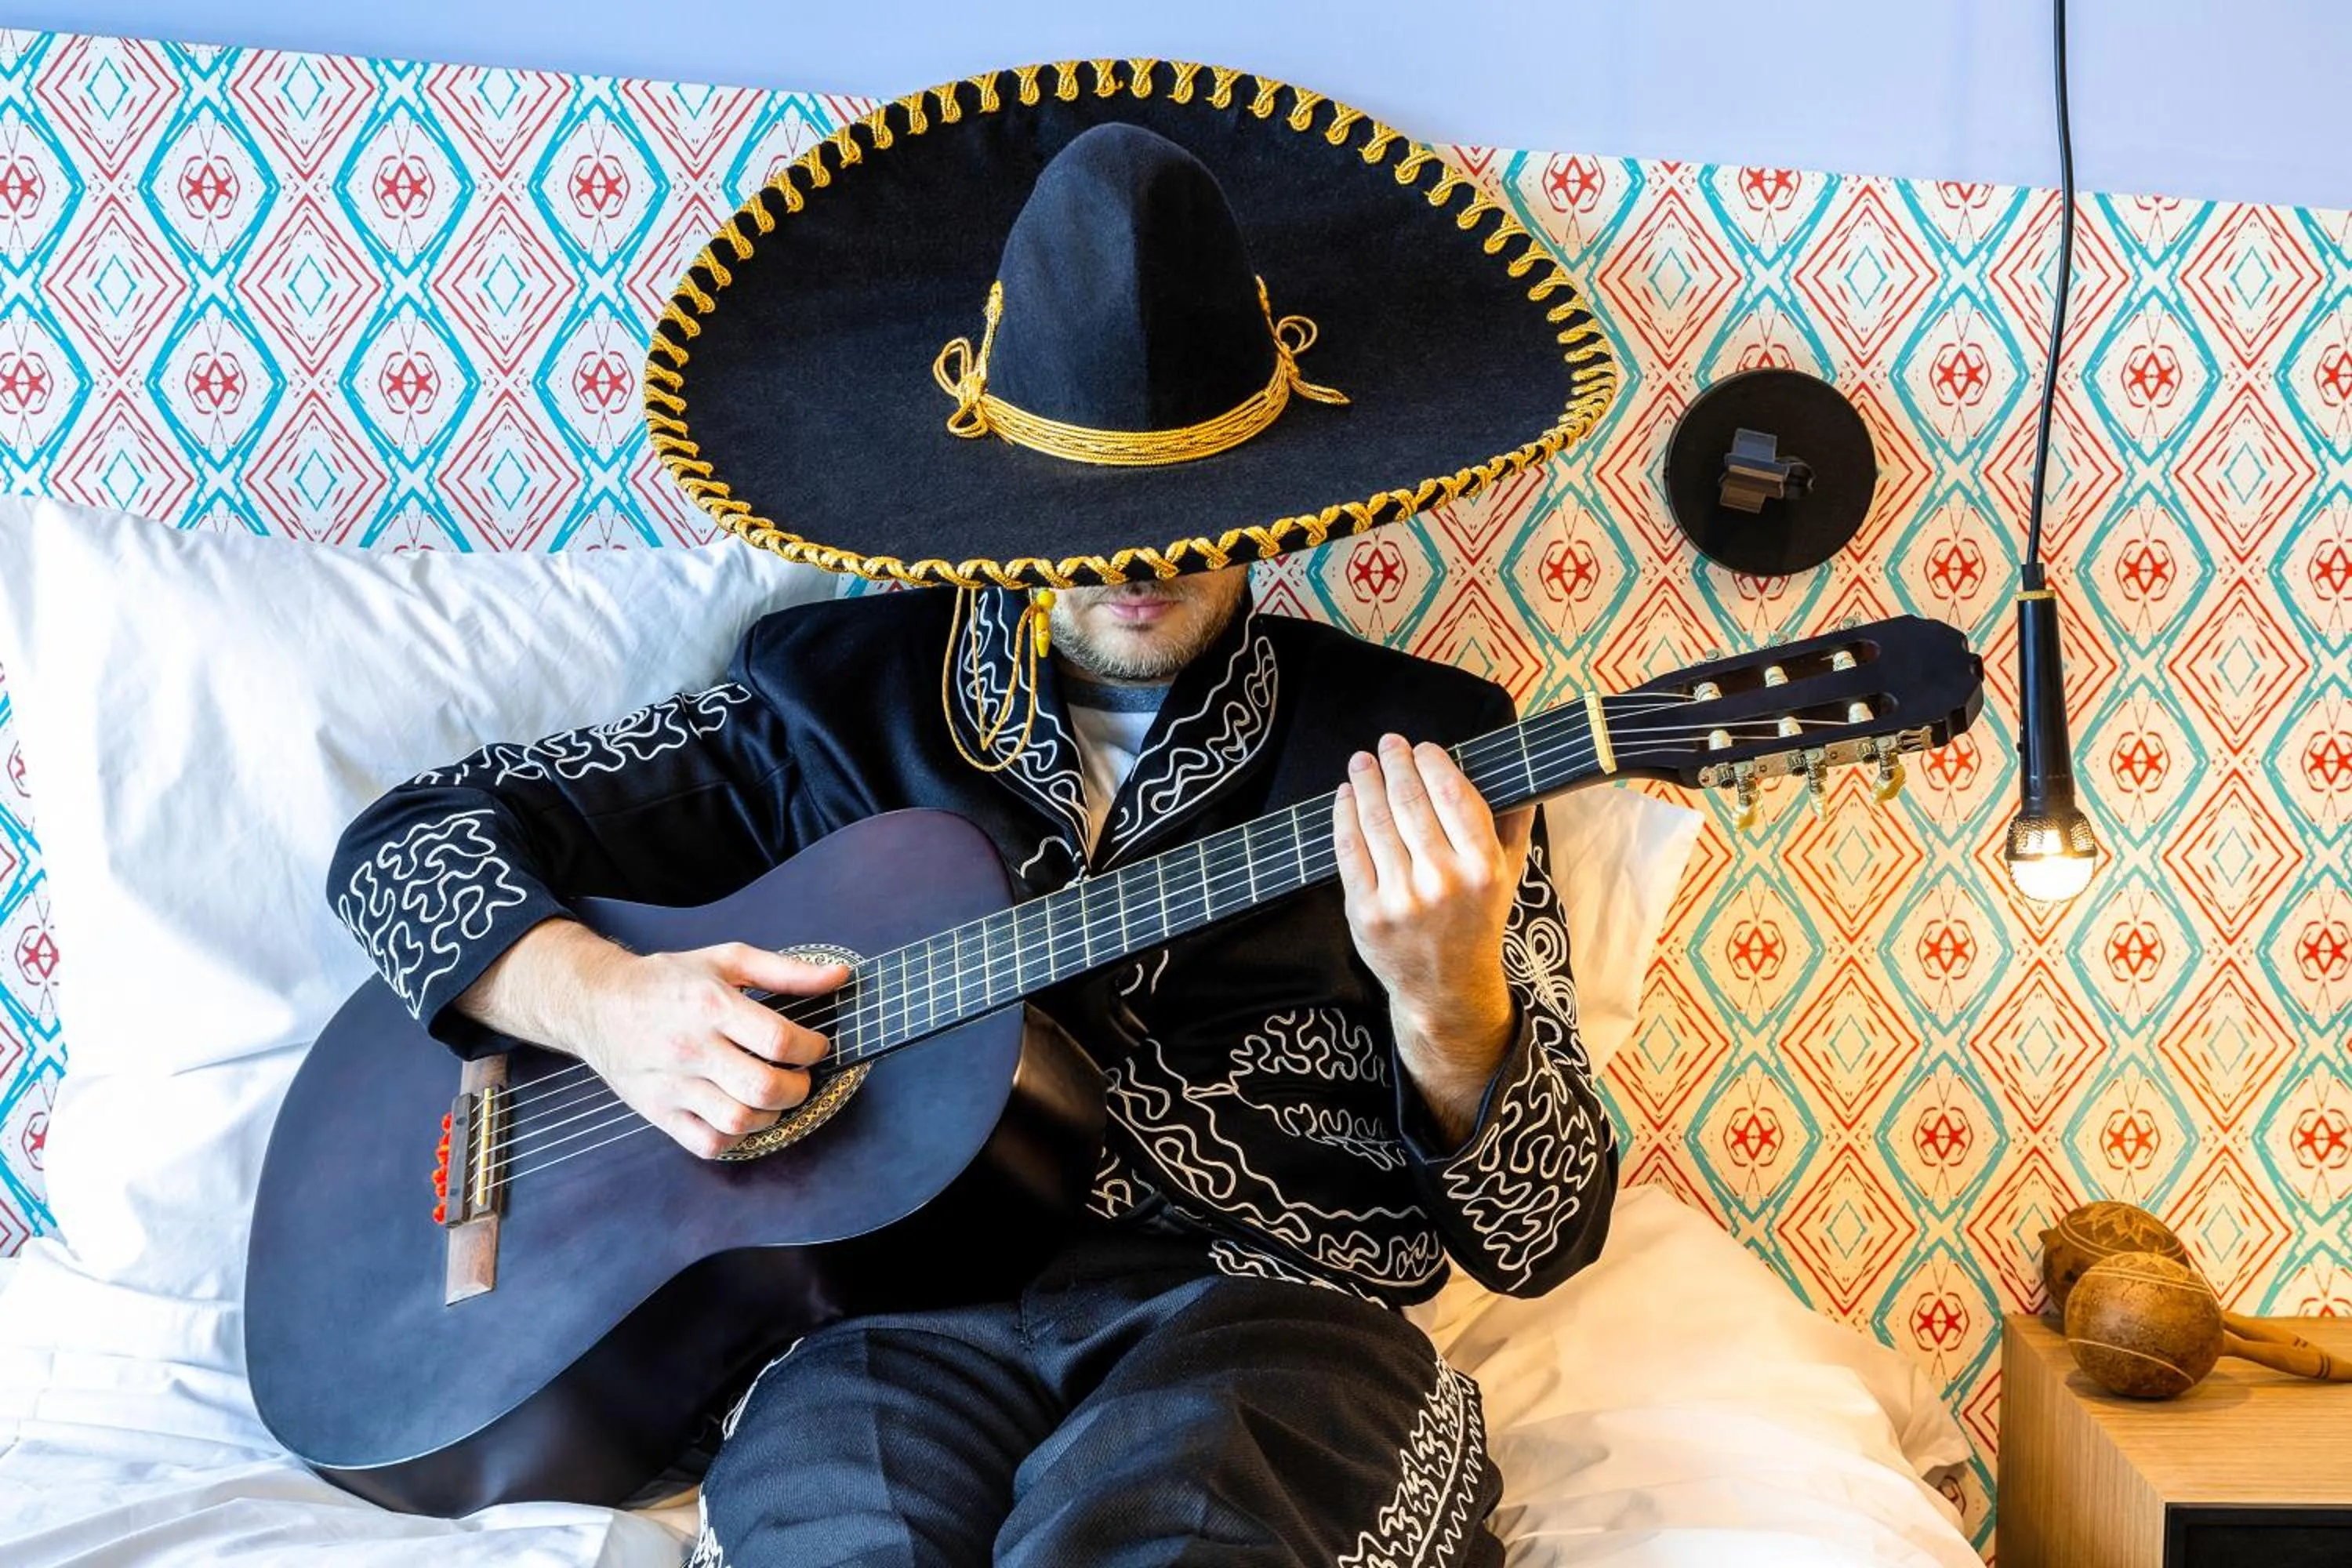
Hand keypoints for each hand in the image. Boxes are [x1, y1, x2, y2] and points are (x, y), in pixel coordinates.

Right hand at [456, 920, 848, 1158]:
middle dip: (799, 1088)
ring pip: (739, 1120)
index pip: (779, 1041)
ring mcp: (672, 1085)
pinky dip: (736, 1137)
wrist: (597, 1004)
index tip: (814, 1046)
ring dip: (771, 1115)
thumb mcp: (727, 960)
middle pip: (764, 1088)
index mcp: (710, 1006)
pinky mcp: (658, 1112)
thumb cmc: (668, 981)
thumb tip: (838, 977)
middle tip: (800, 1077)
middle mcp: (690, 1048)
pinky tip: (741, 1115)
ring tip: (772, 1096)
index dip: (811, 1049)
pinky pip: (708, 1143)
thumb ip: (786, 971)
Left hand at [1331, 734, 1534, 1142]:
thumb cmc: (1477, 922)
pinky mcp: (1366, 912)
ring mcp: (1401, 898)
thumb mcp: (1508, 877)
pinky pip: (1350, 852)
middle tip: (1388, 744)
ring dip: (1367, 783)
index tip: (1423, 748)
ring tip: (1363, 762)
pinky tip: (1346, 796)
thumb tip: (1519, 773)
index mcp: (1482, 868)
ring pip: (1377, 822)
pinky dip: (1345, 817)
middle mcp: (1443, 881)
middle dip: (1396, 764)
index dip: (1433, 763)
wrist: (1446, 987)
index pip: (1454, 795)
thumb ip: (1513, 825)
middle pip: (1410, 803)